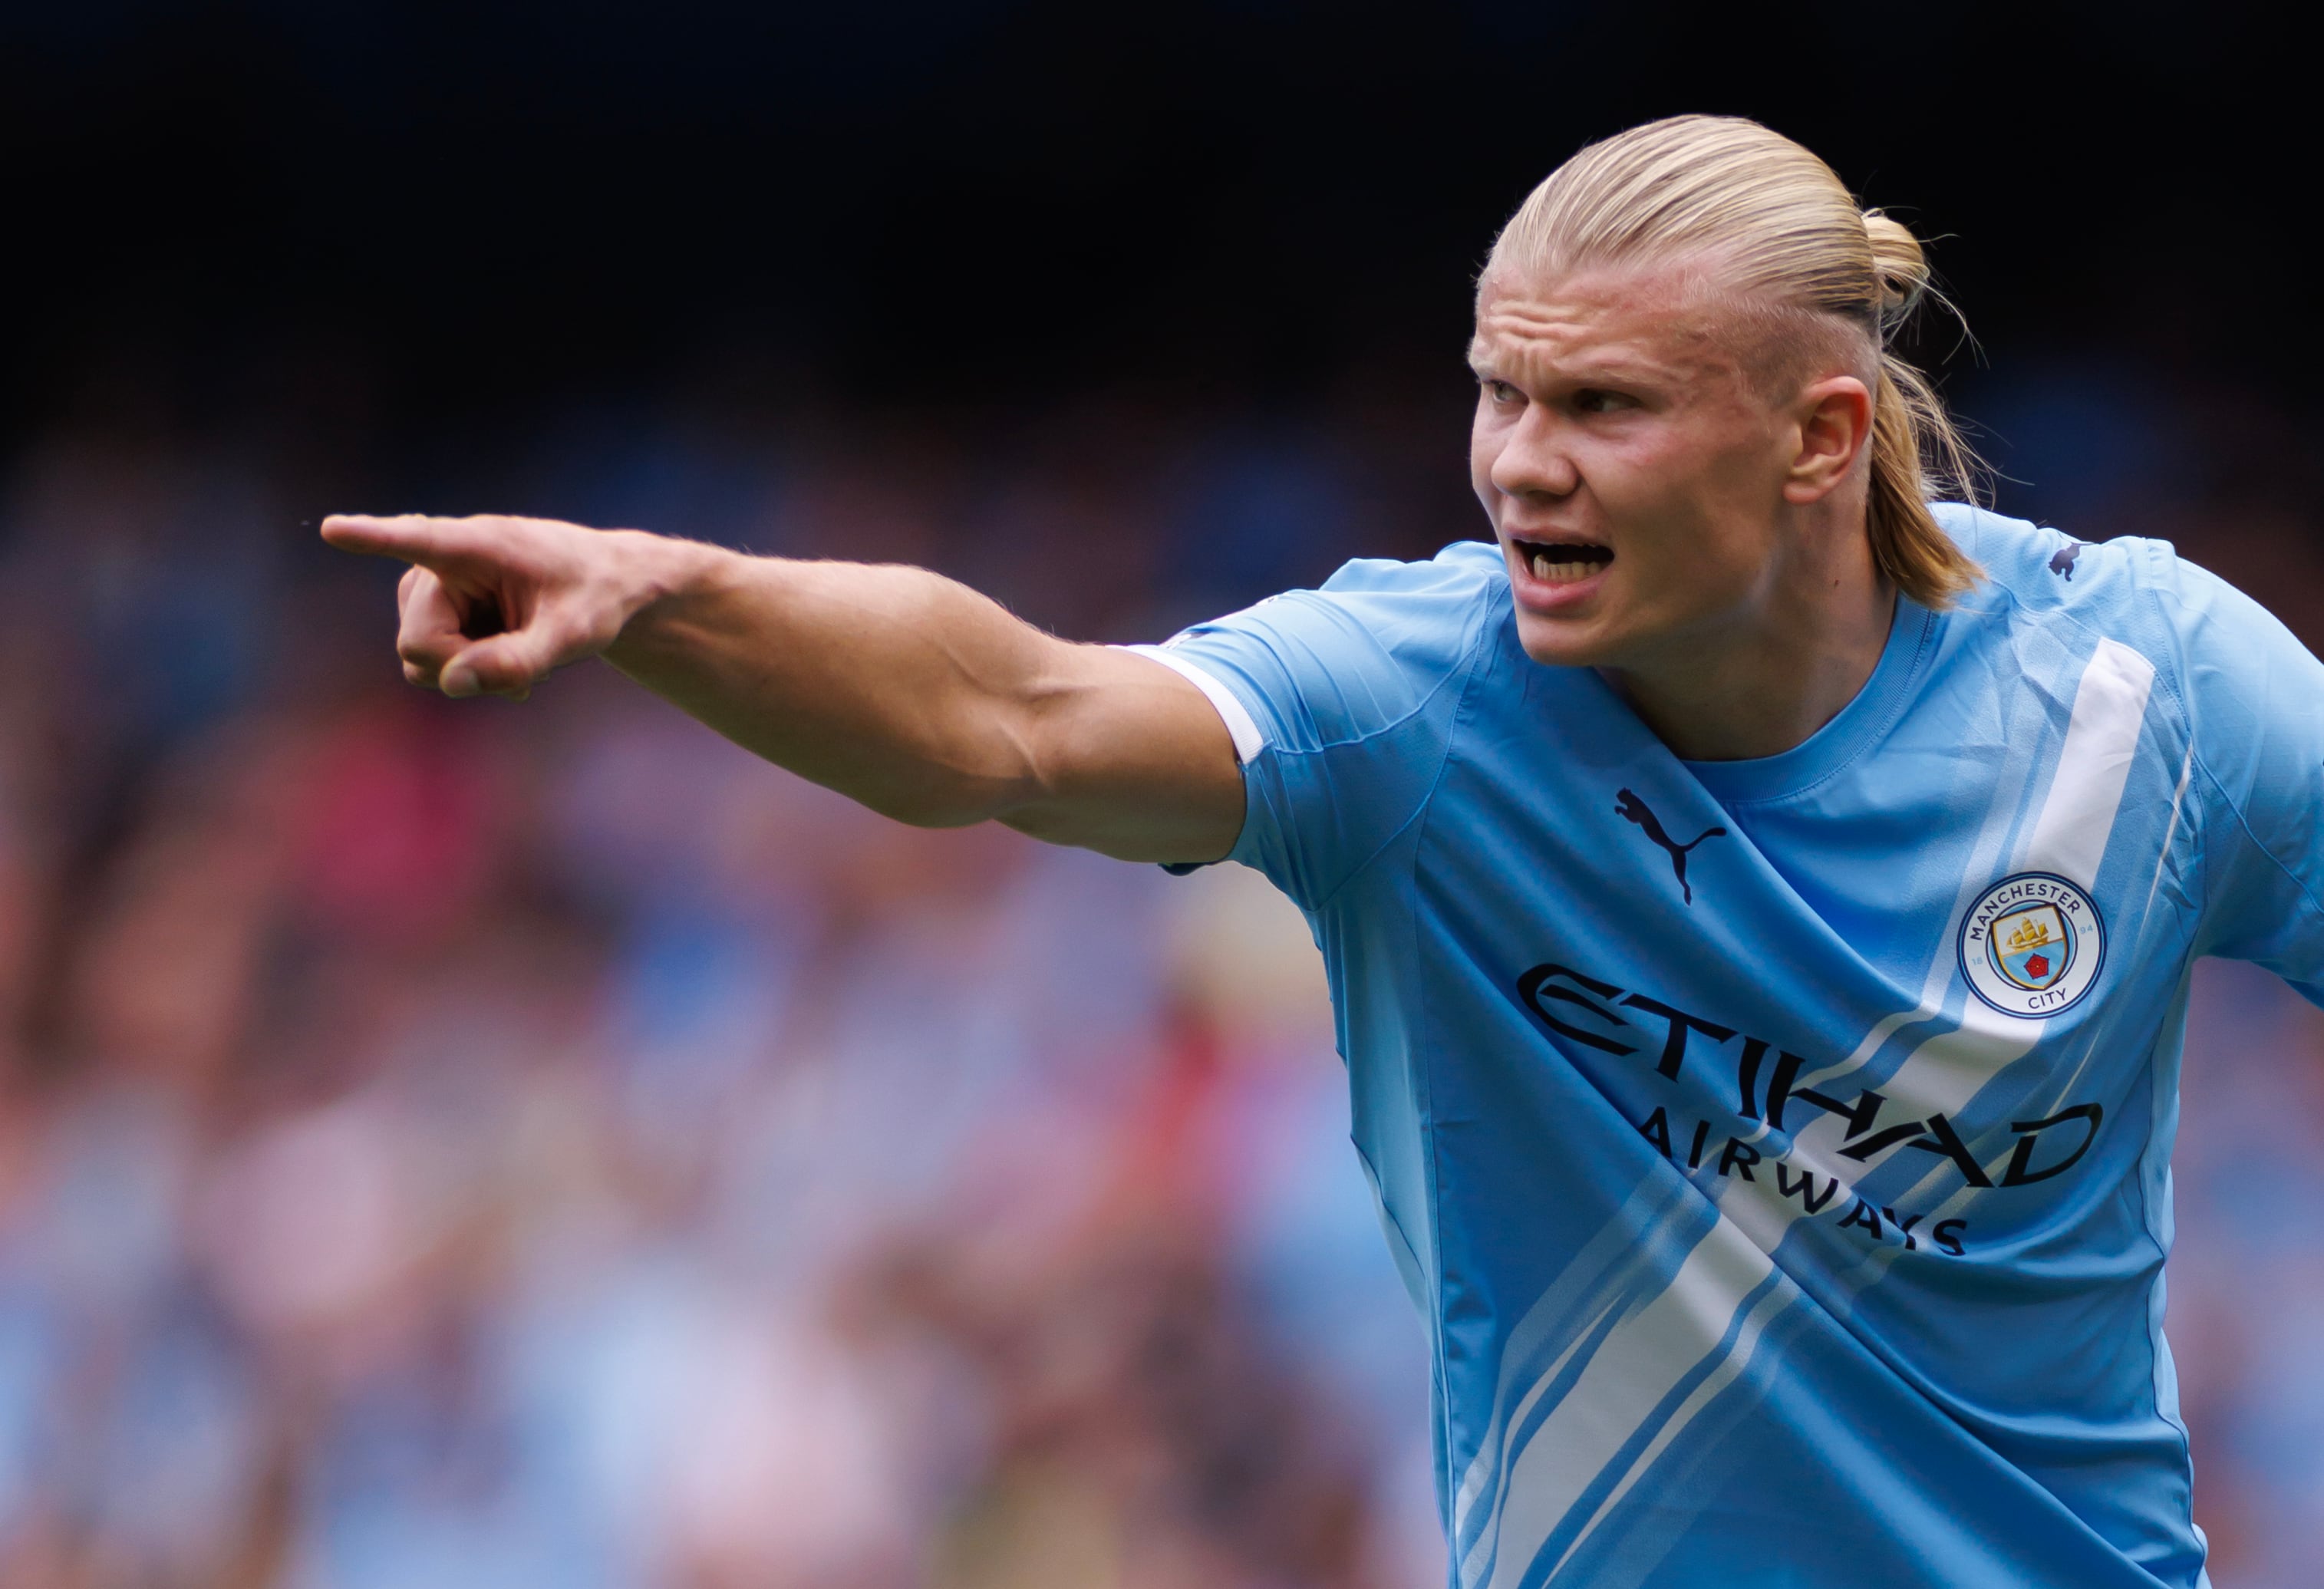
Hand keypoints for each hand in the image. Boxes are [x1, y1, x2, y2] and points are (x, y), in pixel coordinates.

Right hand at [320, 513, 655, 700]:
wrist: (605, 587)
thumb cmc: (594, 598)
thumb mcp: (574, 635)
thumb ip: (519, 660)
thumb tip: (452, 683)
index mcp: (478, 545)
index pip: (418, 540)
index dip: (373, 537)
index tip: (333, 528)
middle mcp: (440, 562)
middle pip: (418, 643)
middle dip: (465, 667)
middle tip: (526, 667)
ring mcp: (429, 588)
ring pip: (419, 657)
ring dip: (469, 670)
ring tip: (522, 655)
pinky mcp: (431, 610)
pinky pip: (428, 662)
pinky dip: (466, 672)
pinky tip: (508, 661)